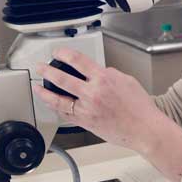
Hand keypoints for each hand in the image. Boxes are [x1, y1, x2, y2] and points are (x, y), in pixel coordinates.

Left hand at [33, 48, 181, 181]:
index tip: (58, 52)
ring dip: (44, 92)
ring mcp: (87, 109)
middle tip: (40, 67)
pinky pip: (65, 114)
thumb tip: (98, 73)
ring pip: (59, 100)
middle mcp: (92, 93)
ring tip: (37, 87)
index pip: (78, 60)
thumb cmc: (140, 108)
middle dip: (47, 71)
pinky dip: (56, 108)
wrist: (144, 129)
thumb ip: (109, 74)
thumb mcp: (127, 81)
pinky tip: (50, 104)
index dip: (64, 53)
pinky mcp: (86, 123)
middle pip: (62, 78)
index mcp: (103, 79)